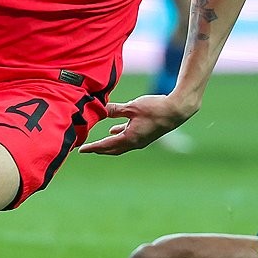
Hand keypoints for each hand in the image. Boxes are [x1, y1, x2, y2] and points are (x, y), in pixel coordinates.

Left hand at [78, 95, 194, 155]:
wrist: (177, 111)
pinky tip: (114, 130)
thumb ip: (115, 109)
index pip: (106, 146)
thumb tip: (100, 109)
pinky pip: (128, 139)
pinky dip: (119, 136)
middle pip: (112, 150)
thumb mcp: (132, 107)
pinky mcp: (146, 135)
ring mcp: (141, 140)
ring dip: (108, 144)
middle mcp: (135, 143)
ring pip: (120, 145)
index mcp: (129, 138)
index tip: (81, 150)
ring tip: (98, 143)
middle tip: (87, 149)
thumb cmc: (155, 108)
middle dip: (99, 149)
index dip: (92, 147)